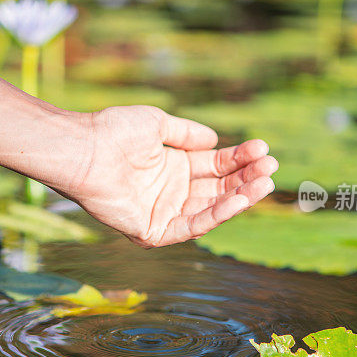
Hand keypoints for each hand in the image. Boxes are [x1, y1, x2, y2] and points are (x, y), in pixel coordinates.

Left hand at [62, 105, 277, 247]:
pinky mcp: (153, 232)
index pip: (215, 166)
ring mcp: (163, 213)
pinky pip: (191, 226)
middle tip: (271, 166)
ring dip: (239, 197)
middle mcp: (171, 192)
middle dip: (245, 178)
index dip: (239, 159)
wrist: (85, 150)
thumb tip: (215, 141)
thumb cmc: (113, 132)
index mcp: (173, 167)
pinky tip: (238, 199)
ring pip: (210, 209)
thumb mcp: (158, 124)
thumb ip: (187, 134)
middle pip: (218, 189)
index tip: (263, 149)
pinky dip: (216, 214)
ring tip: (264, 182)